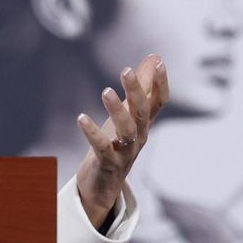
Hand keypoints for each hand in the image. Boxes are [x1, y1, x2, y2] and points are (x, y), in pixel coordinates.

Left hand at [74, 54, 169, 229]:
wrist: (104, 185)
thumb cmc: (116, 143)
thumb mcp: (128, 112)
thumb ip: (142, 86)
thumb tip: (155, 57)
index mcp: (144, 123)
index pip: (160, 102)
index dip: (161, 83)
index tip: (160, 62)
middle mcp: (139, 136)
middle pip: (142, 112)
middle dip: (137, 91)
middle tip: (127, 70)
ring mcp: (125, 151)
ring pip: (127, 130)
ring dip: (117, 110)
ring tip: (106, 91)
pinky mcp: (108, 163)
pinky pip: (102, 147)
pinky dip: (92, 132)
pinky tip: (81, 117)